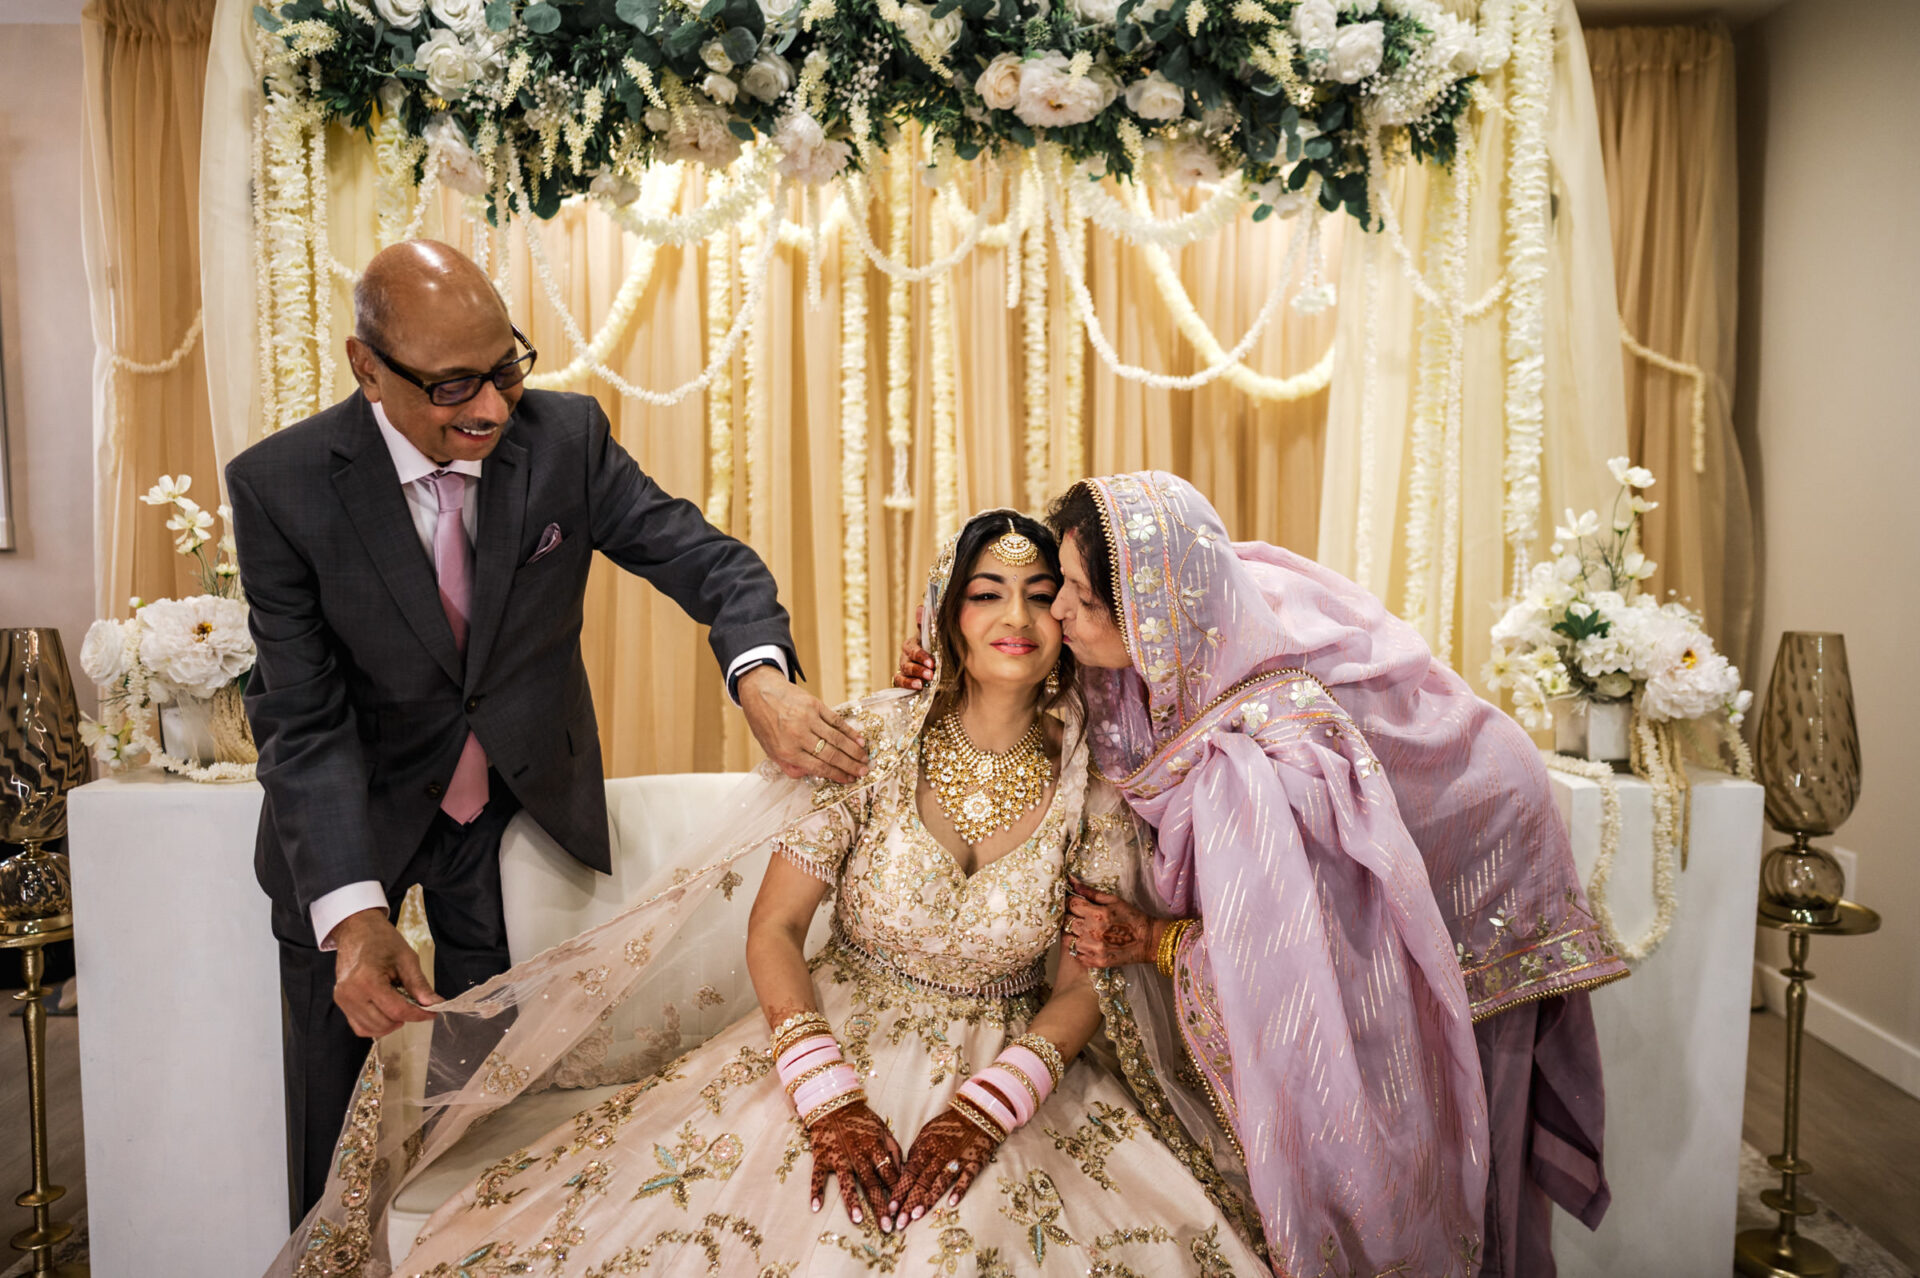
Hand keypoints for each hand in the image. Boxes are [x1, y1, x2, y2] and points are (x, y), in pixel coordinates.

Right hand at [331, 908, 439, 1036]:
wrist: (356, 929)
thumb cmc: (381, 939)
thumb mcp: (406, 958)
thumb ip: (419, 985)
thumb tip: (435, 1004)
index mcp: (367, 980)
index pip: (397, 1010)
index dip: (418, 1014)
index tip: (432, 1012)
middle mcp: (351, 993)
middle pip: (385, 1022)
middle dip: (405, 1017)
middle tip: (416, 1004)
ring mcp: (343, 1000)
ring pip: (372, 1029)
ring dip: (391, 1022)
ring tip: (400, 1003)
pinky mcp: (341, 1003)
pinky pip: (360, 1027)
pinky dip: (376, 1025)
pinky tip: (386, 1011)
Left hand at [739, 666, 868, 783]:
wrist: (760, 691)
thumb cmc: (764, 723)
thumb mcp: (770, 749)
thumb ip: (789, 765)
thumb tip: (811, 775)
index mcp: (786, 751)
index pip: (818, 767)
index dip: (836, 775)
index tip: (849, 780)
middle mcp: (797, 736)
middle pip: (831, 754)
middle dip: (849, 766)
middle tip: (863, 772)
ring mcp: (807, 719)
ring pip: (836, 739)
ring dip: (853, 751)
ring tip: (864, 759)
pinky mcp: (814, 705)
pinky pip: (836, 721)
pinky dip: (849, 731)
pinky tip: (859, 740)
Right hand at [807, 1101, 904, 1230]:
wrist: (834, 1104)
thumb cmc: (862, 1120)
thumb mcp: (884, 1130)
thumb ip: (894, 1151)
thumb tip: (905, 1173)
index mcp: (876, 1148)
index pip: (890, 1174)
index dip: (898, 1192)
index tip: (904, 1210)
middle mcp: (858, 1154)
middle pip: (871, 1184)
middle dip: (880, 1206)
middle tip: (887, 1227)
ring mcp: (839, 1157)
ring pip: (846, 1182)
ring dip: (852, 1201)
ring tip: (857, 1220)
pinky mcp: (821, 1157)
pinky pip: (818, 1176)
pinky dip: (816, 1191)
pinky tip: (816, 1207)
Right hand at [892, 604, 934, 690]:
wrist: (944, 671)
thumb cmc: (938, 651)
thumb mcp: (937, 638)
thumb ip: (929, 624)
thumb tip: (921, 608)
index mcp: (914, 643)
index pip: (912, 646)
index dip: (920, 654)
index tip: (931, 662)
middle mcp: (907, 655)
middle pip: (907, 659)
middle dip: (919, 666)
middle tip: (931, 672)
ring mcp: (904, 667)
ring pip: (904, 669)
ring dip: (914, 675)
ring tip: (925, 681)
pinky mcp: (904, 679)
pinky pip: (899, 681)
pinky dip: (907, 684)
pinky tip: (918, 686)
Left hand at [892, 1106, 999, 1228]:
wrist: (977, 1114)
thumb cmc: (948, 1126)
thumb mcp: (926, 1135)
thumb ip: (916, 1154)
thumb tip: (903, 1173)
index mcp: (925, 1148)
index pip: (909, 1173)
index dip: (899, 1191)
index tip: (891, 1208)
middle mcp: (939, 1155)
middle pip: (921, 1182)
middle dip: (909, 1203)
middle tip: (899, 1222)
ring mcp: (957, 1159)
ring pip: (940, 1182)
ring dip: (927, 1199)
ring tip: (916, 1216)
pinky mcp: (974, 1163)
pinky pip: (966, 1178)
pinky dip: (959, 1190)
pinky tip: (951, 1203)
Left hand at [1063, 880, 1156, 968]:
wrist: (1148, 940)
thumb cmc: (1132, 918)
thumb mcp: (1113, 900)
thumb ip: (1090, 892)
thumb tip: (1071, 881)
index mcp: (1097, 914)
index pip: (1070, 905)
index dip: (1070, 902)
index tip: (1074, 903)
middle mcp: (1092, 932)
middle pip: (1066, 922)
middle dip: (1070, 917)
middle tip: (1079, 917)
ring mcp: (1093, 949)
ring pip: (1067, 939)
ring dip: (1073, 934)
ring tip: (1084, 930)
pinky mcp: (1095, 962)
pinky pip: (1076, 954)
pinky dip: (1079, 948)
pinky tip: (1089, 943)